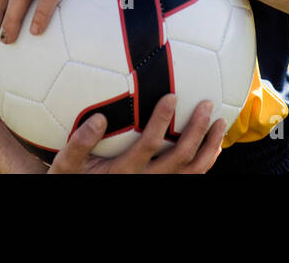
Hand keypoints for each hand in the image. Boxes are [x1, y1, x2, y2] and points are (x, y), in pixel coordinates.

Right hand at [47, 95, 224, 173]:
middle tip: (207, 104)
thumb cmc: (73, 177)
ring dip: (210, 147)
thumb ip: (80, 143)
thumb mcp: (67, 164)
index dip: (162, 121)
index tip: (172, 96)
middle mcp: (145, 182)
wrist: (81, 193)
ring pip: (192, 173)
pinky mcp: (164, 188)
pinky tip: (215, 146)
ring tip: (221, 123)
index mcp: (124, 172)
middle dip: (197, 130)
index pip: (149, 145)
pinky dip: (206, 163)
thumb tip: (99, 119)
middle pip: (180, 159)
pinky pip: (191, 180)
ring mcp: (158, 187)